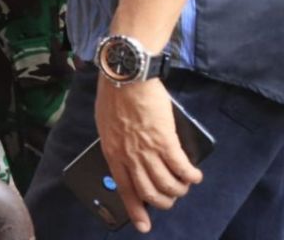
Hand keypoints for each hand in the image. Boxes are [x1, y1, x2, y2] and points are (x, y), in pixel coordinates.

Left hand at [95, 77, 202, 232]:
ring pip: (166, 184)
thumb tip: (129, 156)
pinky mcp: (165, 141)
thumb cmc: (115, 95)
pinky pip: (181, 168)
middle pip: (148, 191)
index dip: (135, 209)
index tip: (143, 225)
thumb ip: (117, 143)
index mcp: (112, 152)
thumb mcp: (107, 125)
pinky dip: (190, 176)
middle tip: (171, 199)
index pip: (124, 189)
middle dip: (163, 201)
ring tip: (185, 186)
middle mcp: (129, 156)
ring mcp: (147, 150)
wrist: (126, 77)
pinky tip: (195, 176)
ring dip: (179, 190)